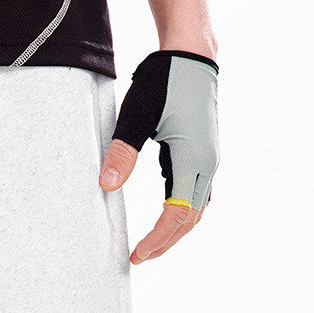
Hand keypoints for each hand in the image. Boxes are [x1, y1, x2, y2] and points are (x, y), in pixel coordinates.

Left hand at [98, 50, 218, 263]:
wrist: (191, 54)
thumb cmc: (164, 80)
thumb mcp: (136, 115)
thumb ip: (122, 152)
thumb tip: (106, 185)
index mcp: (193, 158)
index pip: (177, 215)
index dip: (157, 239)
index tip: (136, 254)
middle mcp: (207, 163)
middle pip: (190, 219)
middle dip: (165, 242)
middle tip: (138, 257)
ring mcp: (207, 158)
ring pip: (196, 208)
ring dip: (175, 230)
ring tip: (150, 245)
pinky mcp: (202, 152)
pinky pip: (195, 193)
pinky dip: (181, 212)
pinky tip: (163, 217)